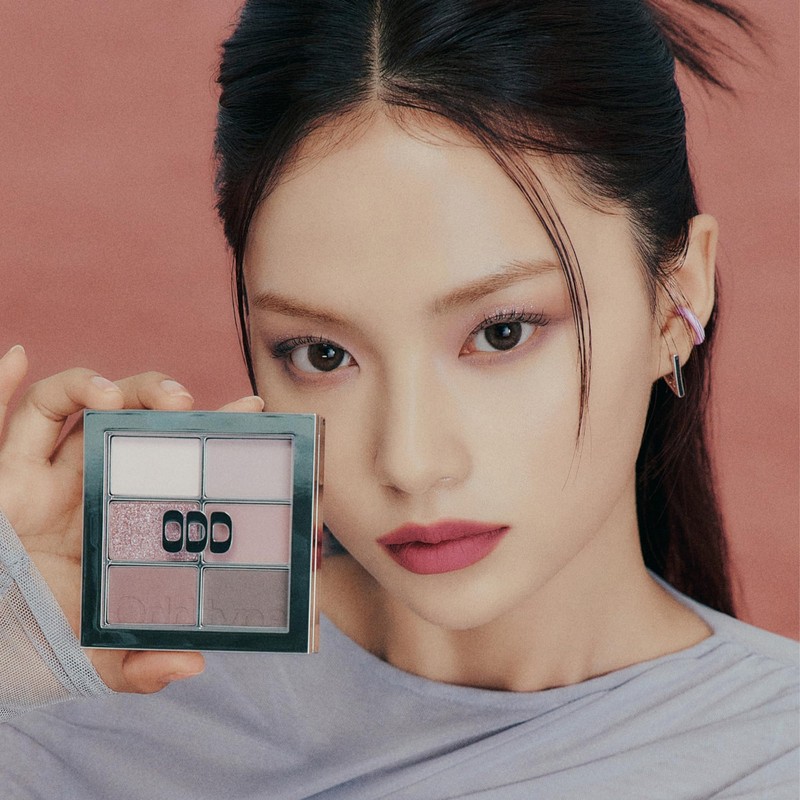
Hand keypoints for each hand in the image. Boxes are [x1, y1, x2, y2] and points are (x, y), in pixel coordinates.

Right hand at [0, 345, 263, 692]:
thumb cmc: (48, 635)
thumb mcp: (100, 656)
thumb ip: (140, 665)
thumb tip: (193, 663)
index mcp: (125, 511)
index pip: (175, 457)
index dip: (212, 428)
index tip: (252, 409)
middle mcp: (88, 481)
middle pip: (126, 417)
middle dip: (155, 396)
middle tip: (183, 402)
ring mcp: (40, 475)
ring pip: (67, 406)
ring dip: (89, 384)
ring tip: (112, 395)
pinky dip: (0, 384)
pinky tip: (16, 355)